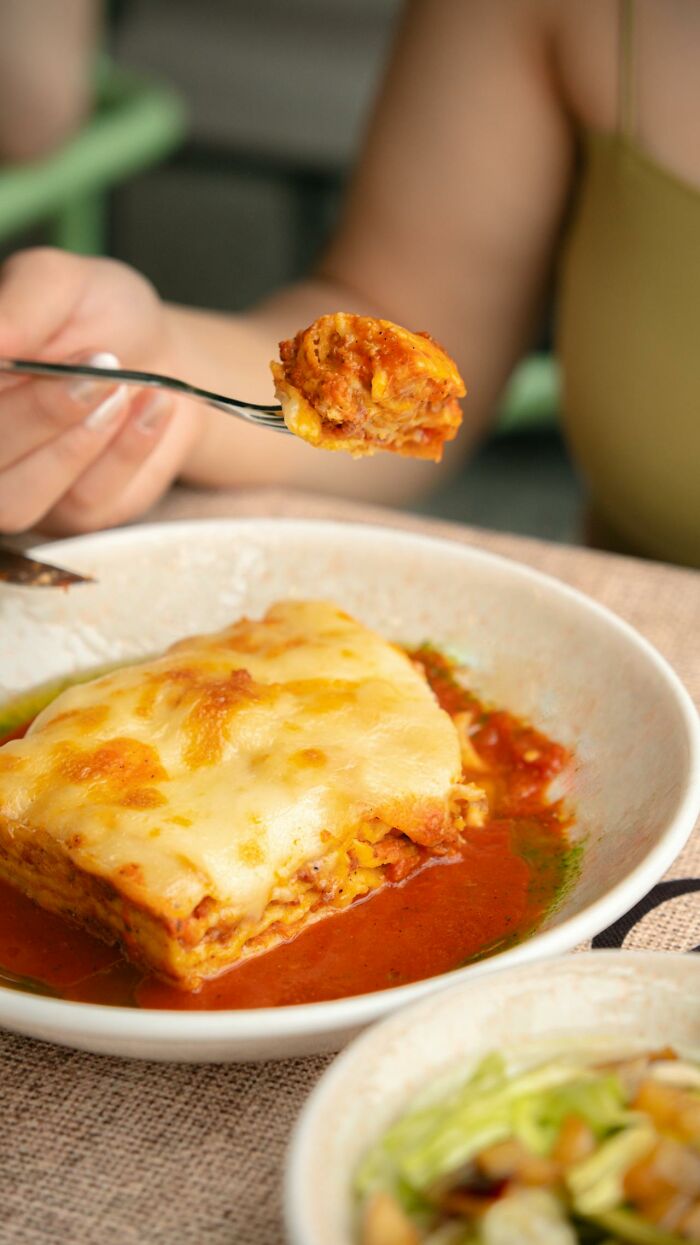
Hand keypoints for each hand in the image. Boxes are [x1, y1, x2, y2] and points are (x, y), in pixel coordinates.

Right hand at [0, 247, 199, 533]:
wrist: (161, 354)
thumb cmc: (96, 314)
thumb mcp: (57, 282)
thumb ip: (19, 306)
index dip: (0, 393)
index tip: (25, 353)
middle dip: (43, 413)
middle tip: (101, 364)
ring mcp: (14, 487)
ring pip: (16, 502)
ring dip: (77, 445)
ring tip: (122, 389)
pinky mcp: (70, 516)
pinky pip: (83, 505)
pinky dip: (126, 453)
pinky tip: (152, 407)